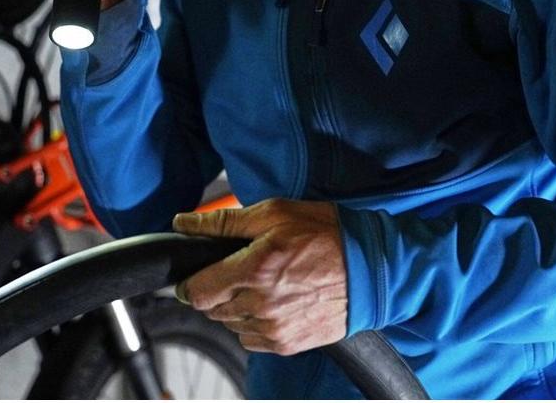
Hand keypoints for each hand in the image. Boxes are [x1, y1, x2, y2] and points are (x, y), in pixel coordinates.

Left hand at [172, 199, 347, 355]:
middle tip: (239, 270)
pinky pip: (251, 339)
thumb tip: (184, 223)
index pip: (197, 291)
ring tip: (263, 284)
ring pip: (230, 324)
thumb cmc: (327, 235)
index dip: (190, 282)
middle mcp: (262, 304)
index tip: (195, 275)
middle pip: (211, 309)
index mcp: (255, 268)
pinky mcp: (288, 343)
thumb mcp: (276, 213)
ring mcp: (275, 328)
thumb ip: (224, 222)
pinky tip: (273, 302)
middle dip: (217, 289)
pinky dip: (254, 323)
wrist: (371, 268)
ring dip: (235, 307)